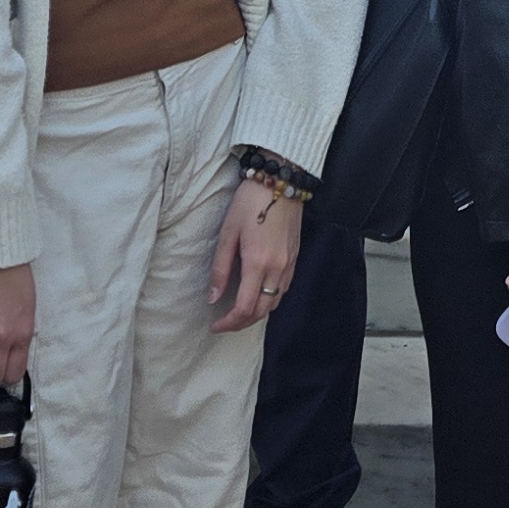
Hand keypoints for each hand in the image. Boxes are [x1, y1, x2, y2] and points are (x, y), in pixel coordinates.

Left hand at [208, 175, 302, 333]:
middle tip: (223, 323)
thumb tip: (213, 297)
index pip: (245, 307)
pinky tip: (257, 294)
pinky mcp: (295, 258)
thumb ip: (220, 267)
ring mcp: (289, 264)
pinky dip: (269, 299)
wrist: (280, 181)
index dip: (228, 322)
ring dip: (256, 313)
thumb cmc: (250, 203)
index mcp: (258, 263)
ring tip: (238, 312)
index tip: (214, 325)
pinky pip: (283, 289)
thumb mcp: (228, 232)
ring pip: (274, 302)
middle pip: (262, 311)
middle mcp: (278, 268)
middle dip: (241, 323)